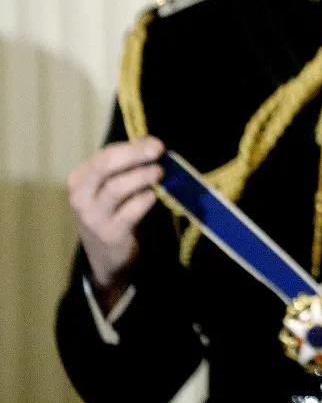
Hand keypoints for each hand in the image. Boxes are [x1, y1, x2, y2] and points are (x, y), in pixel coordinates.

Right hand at [68, 138, 164, 311]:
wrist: (107, 258)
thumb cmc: (115, 214)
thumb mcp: (113, 188)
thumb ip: (128, 166)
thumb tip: (151, 144)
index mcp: (80, 180)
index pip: (105, 155)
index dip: (132, 146)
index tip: (156, 144)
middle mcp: (81, 197)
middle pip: (105, 166)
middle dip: (134, 154)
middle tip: (158, 150)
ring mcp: (93, 217)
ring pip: (116, 187)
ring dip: (142, 176)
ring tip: (159, 172)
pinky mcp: (110, 234)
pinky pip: (130, 211)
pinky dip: (145, 199)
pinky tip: (153, 196)